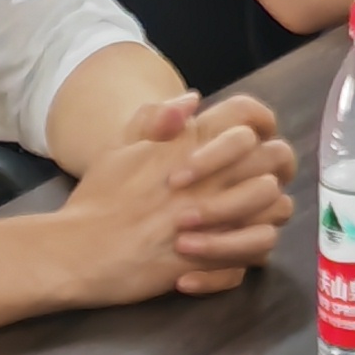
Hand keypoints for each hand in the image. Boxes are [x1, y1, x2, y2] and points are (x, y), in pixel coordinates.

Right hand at [58, 92, 295, 303]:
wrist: (78, 251)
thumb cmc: (97, 199)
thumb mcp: (120, 149)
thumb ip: (155, 120)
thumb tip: (192, 98)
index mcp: (189, 143)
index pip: (247, 115)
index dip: (261, 122)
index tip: (256, 139)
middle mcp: (210, 175)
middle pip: (276, 156)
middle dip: (275, 167)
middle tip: (260, 182)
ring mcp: (214, 215)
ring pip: (277, 204)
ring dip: (268, 210)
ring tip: (249, 218)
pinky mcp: (212, 255)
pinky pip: (259, 249)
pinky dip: (251, 251)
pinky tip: (232, 253)